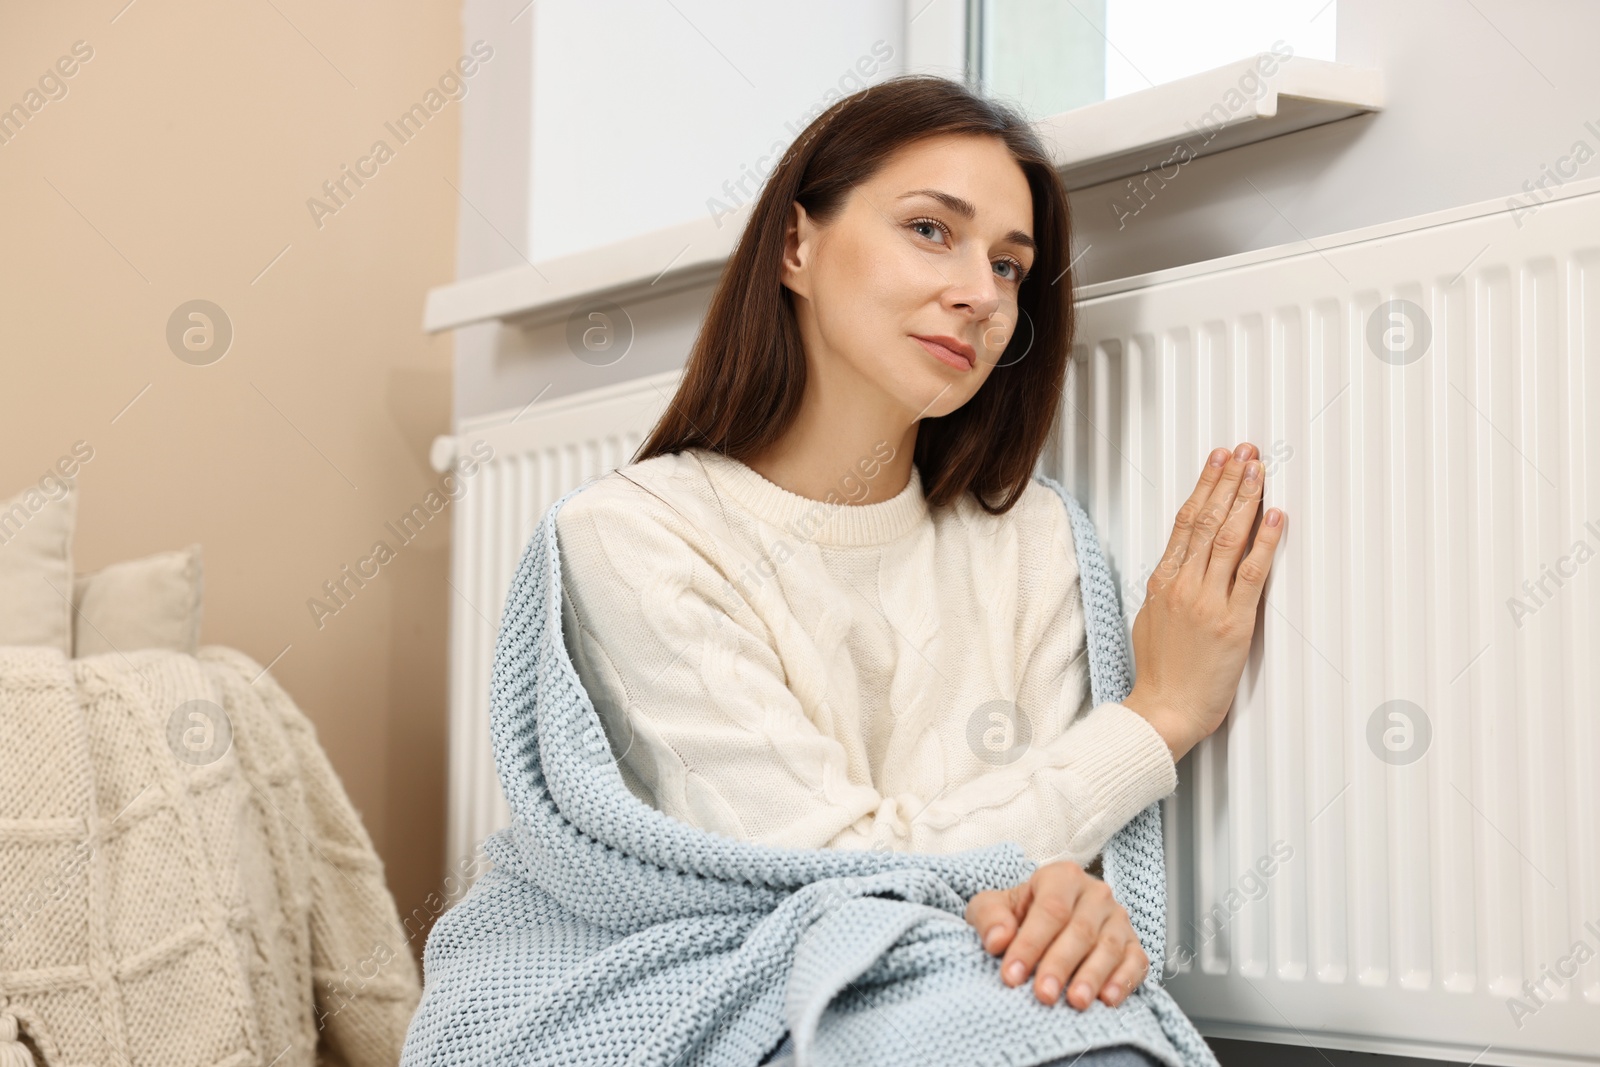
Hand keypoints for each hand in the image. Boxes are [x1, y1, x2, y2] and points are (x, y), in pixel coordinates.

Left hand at [965, 861, 1147, 1009]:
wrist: (1045, 922)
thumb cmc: (1017, 915)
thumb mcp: (992, 908)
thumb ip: (990, 918)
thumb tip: (998, 940)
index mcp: (1061, 877)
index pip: (1049, 910)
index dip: (1030, 944)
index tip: (1012, 976)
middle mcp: (1095, 894)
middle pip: (1080, 931)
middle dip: (1059, 965)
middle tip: (1043, 995)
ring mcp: (1118, 919)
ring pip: (1108, 948)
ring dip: (1092, 977)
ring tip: (1075, 1002)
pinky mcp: (1133, 945)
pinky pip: (1136, 962)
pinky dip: (1124, 981)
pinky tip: (1107, 999)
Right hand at [1121, 442, 1284, 762]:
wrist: (1164, 710)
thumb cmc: (1159, 673)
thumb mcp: (1150, 620)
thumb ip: (1167, 588)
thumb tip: (1180, 564)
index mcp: (1162, 582)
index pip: (1184, 521)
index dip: (1203, 486)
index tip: (1217, 461)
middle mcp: (1184, 585)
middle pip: (1206, 520)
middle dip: (1227, 480)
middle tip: (1243, 451)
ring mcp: (1208, 601)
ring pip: (1228, 538)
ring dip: (1246, 499)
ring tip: (1258, 470)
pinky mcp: (1234, 621)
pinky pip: (1252, 573)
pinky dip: (1265, 541)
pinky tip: (1276, 517)